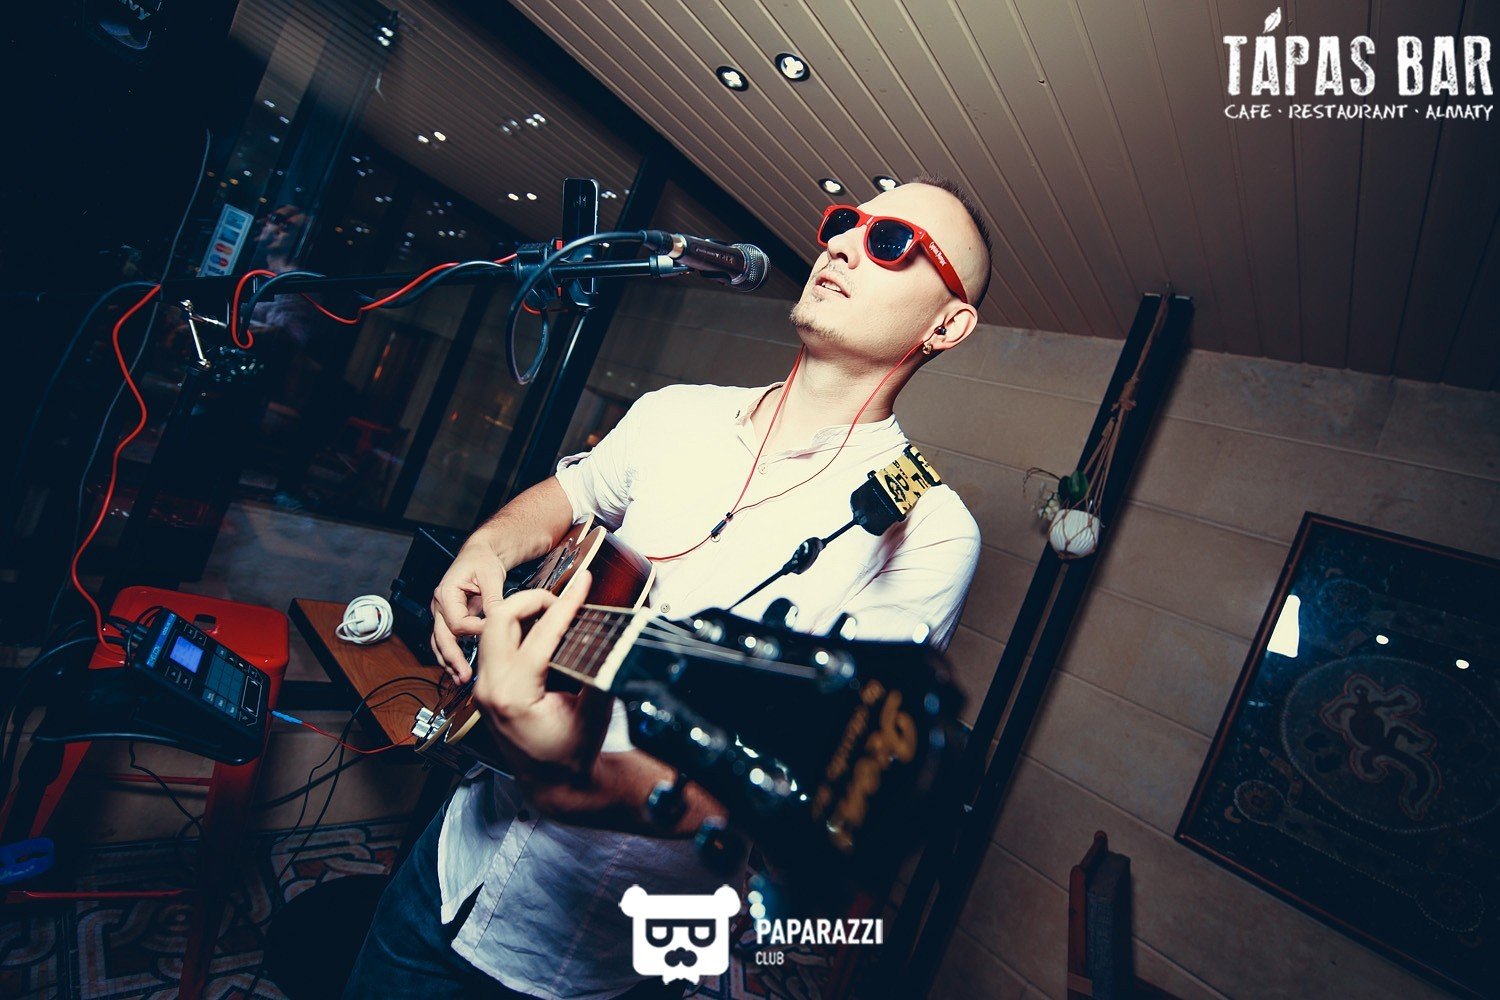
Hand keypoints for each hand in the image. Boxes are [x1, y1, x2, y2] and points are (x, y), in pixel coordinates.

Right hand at [431, 536, 508, 682]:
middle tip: (465, 675)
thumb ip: (493, 599)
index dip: (475, 631)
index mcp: (447, 592)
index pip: (457, 621)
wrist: (479, 554)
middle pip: (442, 636)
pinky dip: (449, 654)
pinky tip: (456, 669)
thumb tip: (498, 619)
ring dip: (448, 661)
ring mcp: (441, 612)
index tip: (493, 636)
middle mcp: (439, 604)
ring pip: (439, 641)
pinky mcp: (447, 618)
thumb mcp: (491, 576)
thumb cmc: (483, 561)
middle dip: (453, 658)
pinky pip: (444, 639)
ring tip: (459, 678)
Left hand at [470, 571, 611, 778]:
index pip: (540, 634)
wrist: (552, 781)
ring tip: (556, 615)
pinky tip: (542, 631)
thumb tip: (614, 638)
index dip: (566, 604)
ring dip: (523, 612)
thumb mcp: (593, 713)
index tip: (583, 583)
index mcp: (514, 697)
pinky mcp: (487, 686)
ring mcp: (484, 688)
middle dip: (533, 600)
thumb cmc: (570, 753)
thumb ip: (601, 673)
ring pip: (492, 628)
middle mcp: (491, 689)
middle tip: (564, 602)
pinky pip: (495, 643)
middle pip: (500, 619)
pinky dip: (517, 628)